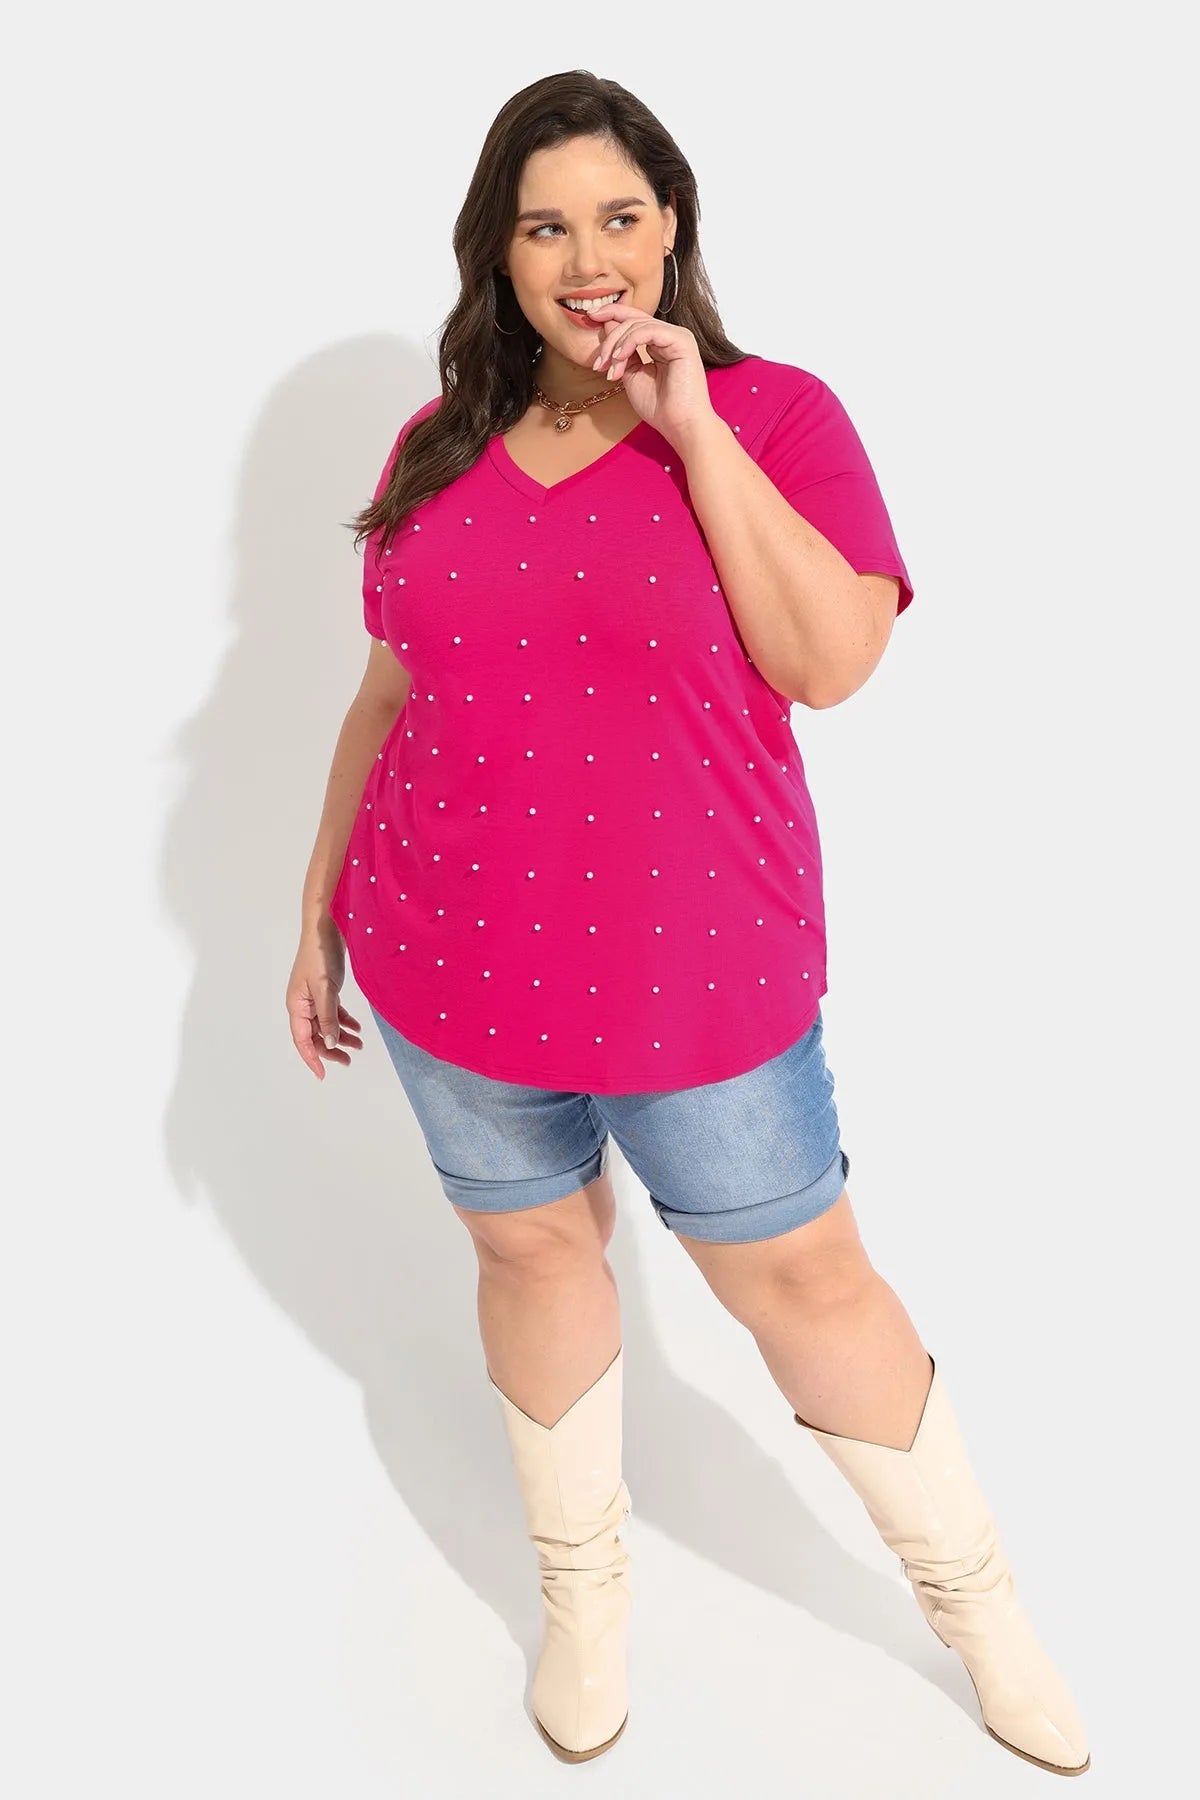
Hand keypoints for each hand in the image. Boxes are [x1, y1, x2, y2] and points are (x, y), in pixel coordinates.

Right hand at [286, 917, 363, 1078]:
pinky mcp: (325, 988)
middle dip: (331, 1050)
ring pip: (326, 1024)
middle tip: (349, 1061)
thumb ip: (328, 1017)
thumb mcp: (325, 989)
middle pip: (315, 1035)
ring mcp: (313, 996)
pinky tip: (357, 1027)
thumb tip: (331, 1044)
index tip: (323, 1075)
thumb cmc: (320, 955)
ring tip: (359, 1046)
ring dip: (341, 1036)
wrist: (325, 927)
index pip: (302, 1040)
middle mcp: (302, 1004)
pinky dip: (344, 1020)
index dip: (312, 1058)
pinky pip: (332, 1011)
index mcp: (296, 1005)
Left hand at [587, 299, 715, 448]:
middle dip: (609, 338)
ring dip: (616, 346)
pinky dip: (628, 343)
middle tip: (599, 364)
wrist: (680, 426)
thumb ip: (620, 352)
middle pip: (632, 319)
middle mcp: (670, 335)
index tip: (589, 317)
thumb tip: (606, 325)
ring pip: (637, 324)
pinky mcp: (682, 340)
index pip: (634, 319)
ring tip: (609, 370)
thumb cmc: (659, 407)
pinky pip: (647, 331)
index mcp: (659, 343)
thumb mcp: (630, 375)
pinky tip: (619, 359)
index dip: (611, 314)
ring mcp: (677, 336)